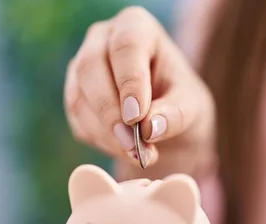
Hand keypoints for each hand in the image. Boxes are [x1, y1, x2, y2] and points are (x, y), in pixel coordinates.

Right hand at [65, 6, 214, 176]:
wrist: (165, 117)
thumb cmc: (180, 100)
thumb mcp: (190, 106)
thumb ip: (175, 114)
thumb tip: (150, 128)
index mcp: (136, 26)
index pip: (126, 46)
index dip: (129, 81)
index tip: (136, 117)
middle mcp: (102, 39)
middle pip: (91, 67)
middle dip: (110, 112)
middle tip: (132, 145)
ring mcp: (82, 66)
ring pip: (79, 97)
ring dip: (106, 133)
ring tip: (137, 154)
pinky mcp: (75, 95)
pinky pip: (78, 120)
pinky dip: (100, 140)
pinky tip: (124, 150)